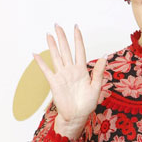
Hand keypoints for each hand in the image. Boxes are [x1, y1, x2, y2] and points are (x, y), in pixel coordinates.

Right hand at [33, 24, 106, 138]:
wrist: (77, 117)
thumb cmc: (87, 104)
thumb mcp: (96, 86)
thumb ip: (99, 71)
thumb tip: (105, 55)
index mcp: (82, 70)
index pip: (79, 50)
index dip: (78, 39)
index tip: (76, 27)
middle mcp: (71, 70)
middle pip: (66, 50)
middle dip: (62, 37)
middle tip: (57, 25)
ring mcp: (62, 75)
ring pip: (56, 56)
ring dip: (52, 45)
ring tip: (48, 34)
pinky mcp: (54, 83)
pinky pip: (46, 70)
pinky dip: (41, 62)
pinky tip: (35, 54)